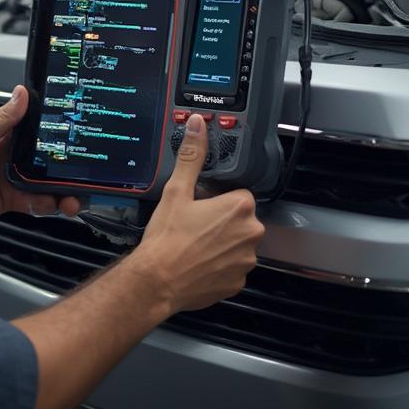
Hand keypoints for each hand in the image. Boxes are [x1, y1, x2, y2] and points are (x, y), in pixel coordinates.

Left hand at [0, 85, 80, 235]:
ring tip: (73, 197)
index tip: (74, 128)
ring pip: (46, 181)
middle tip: (81, 169)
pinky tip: (54, 205)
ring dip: (62, 189)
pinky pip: (38, 201)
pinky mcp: (14, 198)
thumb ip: (1, 119)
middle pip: (45, 156)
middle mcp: (10, 155)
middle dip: (64, 163)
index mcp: (1, 135)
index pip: (33, 126)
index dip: (54, 127)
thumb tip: (21, 93)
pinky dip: (48, 204)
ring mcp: (13, 177)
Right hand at [137, 113, 264, 313]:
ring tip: (193, 243)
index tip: (200, 204)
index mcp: (240, 208)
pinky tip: (197, 261)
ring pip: (236, 243)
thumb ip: (192, 156)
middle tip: (193, 223)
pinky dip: (218, 265)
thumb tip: (197, 126)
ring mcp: (246, 261)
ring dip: (221, 243)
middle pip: (239, 219)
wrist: (157, 280)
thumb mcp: (177, 190)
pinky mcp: (238, 283)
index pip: (238, 195)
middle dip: (221, 220)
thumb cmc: (167, 237)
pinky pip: (232, 267)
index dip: (217, 199)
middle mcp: (250, 234)